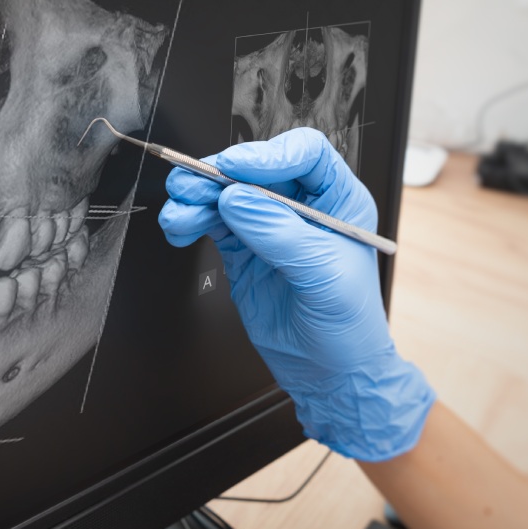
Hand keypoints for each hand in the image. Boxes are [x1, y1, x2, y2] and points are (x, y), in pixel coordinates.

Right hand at [158, 128, 434, 459]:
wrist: (329, 374)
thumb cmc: (348, 326)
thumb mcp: (323, 276)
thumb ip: (279, 233)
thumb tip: (236, 200)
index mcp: (337, 200)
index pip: (304, 154)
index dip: (268, 155)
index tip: (236, 170)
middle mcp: (301, 206)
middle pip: (254, 169)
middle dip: (219, 175)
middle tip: (192, 185)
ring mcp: (268, 226)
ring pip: (225, 194)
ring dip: (196, 198)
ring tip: (178, 213)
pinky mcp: (242, 248)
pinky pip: (211, 222)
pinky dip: (190, 221)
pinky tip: (179, 228)